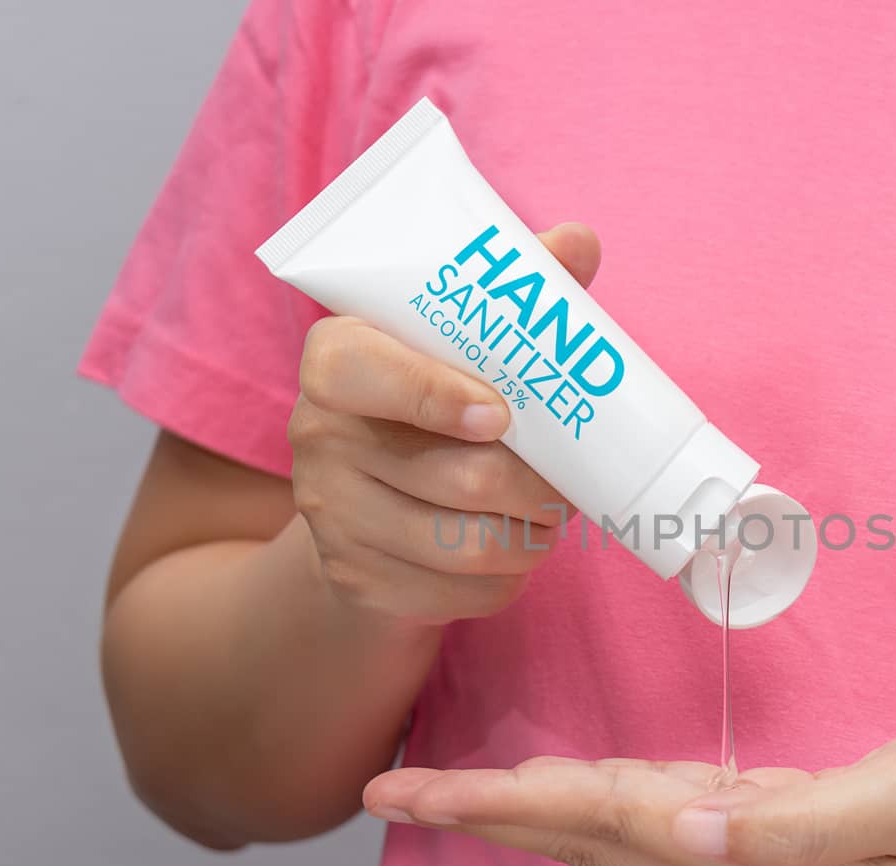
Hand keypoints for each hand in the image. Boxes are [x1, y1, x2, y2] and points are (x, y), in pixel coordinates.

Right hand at [288, 223, 601, 622]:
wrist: (366, 510)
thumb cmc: (431, 407)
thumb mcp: (461, 344)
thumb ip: (512, 297)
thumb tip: (579, 241)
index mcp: (335, 360)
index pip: (360, 371)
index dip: (434, 394)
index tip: (500, 416)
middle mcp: (316, 436)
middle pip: (454, 477)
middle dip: (537, 487)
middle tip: (570, 483)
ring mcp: (331, 517)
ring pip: (466, 545)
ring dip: (532, 537)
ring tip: (550, 517)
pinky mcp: (357, 581)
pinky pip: (461, 595)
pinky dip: (508, 580)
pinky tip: (513, 553)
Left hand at [362, 720, 895, 865]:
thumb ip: (799, 826)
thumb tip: (688, 831)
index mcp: (758, 863)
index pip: (603, 825)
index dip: (506, 805)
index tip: (416, 791)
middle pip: (583, 839)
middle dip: (485, 815)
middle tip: (389, 791)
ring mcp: (758, 856)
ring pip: (612, 831)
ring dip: (527, 811)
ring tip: (453, 792)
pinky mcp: (778, 828)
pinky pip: (660, 814)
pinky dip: (596, 799)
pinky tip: (572, 786)